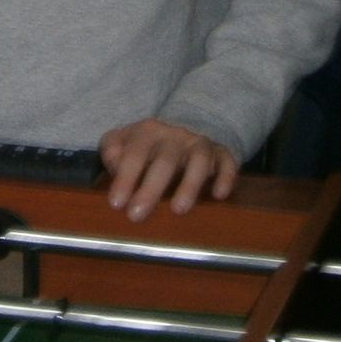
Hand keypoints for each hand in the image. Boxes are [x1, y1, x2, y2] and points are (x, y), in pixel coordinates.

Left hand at [100, 119, 237, 221]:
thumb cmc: (150, 145)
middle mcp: (175, 136)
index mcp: (148, 132)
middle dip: (151, 188)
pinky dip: (225, 177)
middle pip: (165, 160)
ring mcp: (199, 143)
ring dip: (189, 184)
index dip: (125, 178)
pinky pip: (227, 162)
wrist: (187, 126)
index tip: (116, 204)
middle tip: (137, 215)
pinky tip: (218, 195)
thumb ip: (113, 150)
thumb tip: (114, 164)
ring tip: (179, 209)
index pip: (135, 153)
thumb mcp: (126, 141)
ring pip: (199, 160)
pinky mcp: (221, 153)